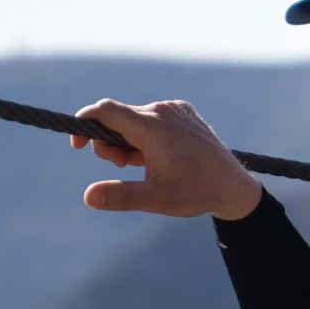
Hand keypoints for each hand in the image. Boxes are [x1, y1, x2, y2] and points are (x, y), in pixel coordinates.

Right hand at [70, 98, 262, 219]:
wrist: (233, 186)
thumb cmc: (196, 192)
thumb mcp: (157, 199)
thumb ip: (121, 196)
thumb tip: (88, 196)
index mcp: (153, 127)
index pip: (105, 110)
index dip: (83, 123)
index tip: (77, 146)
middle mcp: (162, 110)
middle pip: (117, 117)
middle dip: (110, 143)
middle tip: (124, 166)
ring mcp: (174, 109)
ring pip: (133, 119)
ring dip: (128, 141)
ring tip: (145, 166)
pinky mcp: (182, 112)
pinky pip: (150, 118)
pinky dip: (144, 136)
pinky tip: (159, 158)